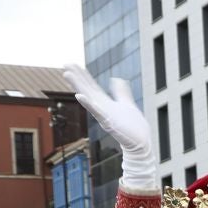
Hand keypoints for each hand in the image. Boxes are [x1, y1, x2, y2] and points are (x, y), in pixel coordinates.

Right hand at [63, 65, 154, 186]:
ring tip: (68, 74)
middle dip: (77, 77)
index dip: (83, 74)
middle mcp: (102, 107)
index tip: (73, 64)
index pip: (91, 85)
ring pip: (89, 98)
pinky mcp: (109, 122)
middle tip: (65, 64)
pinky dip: (88, 104)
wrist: (141, 142)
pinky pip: (97, 112)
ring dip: (78, 86)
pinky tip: (80, 95)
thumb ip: (121, 92)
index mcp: (106, 102)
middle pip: (87, 89)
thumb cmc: (133, 126)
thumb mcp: (126, 103)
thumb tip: (116, 79)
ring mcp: (104, 115)